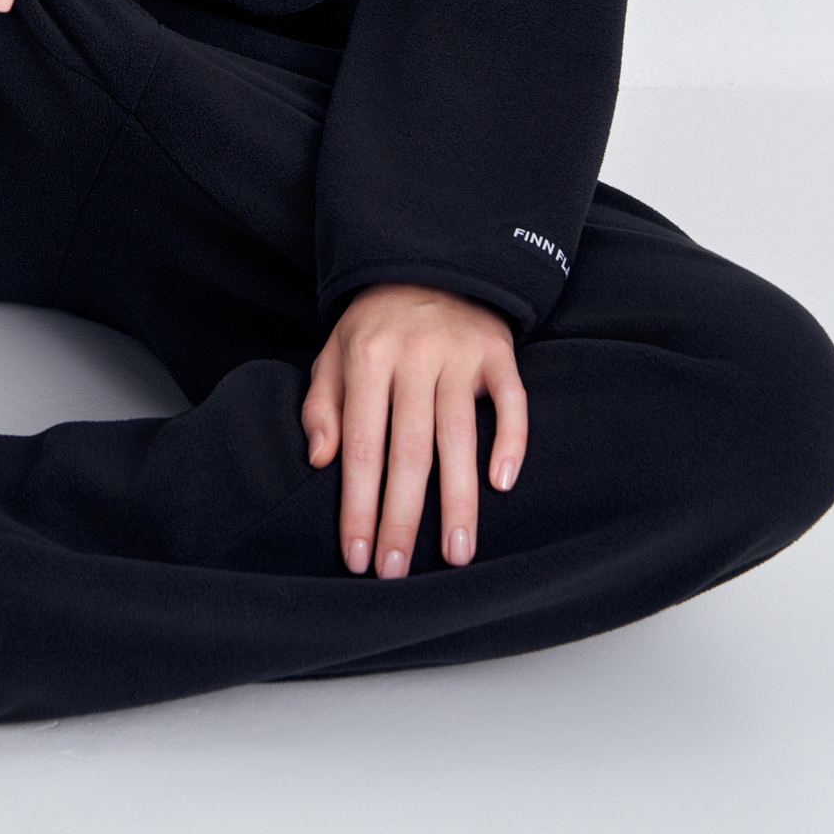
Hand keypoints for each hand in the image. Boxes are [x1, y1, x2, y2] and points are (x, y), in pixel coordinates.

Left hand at [301, 283, 527, 578]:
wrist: (428, 262)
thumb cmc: (374, 324)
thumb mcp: (333, 352)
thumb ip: (322, 406)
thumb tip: (321, 460)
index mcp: (366, 357)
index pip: (360, 446)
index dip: (358, 505)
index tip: (357, 555)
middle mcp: (414, 356)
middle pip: (409, 451)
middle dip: (402, 517)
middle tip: (398, 572)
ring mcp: (459, 354)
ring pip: (459, 437)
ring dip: (458, 501)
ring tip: (456, 555)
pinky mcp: (498, 350)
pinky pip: (512, 401)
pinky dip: (510, 441)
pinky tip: (503, 484)